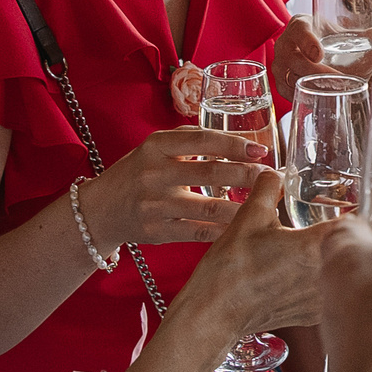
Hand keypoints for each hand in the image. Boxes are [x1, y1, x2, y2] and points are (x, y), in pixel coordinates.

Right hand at [90, 126, 270, 247]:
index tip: (261, 150)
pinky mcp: (156, 232)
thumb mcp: (154, 147)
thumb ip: (191, 138)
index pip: (202, 140)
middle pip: (211, 173)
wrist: (99, 210)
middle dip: (247, 175)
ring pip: (209, 207)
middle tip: (272, 178)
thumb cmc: (137, 173)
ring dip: (242, 207)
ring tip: (266, 206)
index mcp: (156, 146)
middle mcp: (154, 174)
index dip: (234, 144)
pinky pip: (199, 232)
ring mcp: (154, 205)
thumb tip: (238, 138)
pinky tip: (244, 228)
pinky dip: (224, 231)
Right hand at [182, 170, 336, 341]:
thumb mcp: (249, 217)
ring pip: (342, 272)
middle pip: (352, 249)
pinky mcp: (313, 316)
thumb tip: (275, 173)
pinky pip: (328, 293)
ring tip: (307, 252)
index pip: (356, 224)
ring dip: (332, 260)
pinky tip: (297, 277)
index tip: (344, 205)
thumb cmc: (231, 269)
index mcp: (315, 246)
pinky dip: (319, 282)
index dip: (352, 211)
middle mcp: (326, 275)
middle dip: (343, 235)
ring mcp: (322, 300)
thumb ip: (268, 187)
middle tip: (325, 224)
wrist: (215, 312)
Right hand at [272, 15, 371, 97]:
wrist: (312, 49)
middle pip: (292, 58)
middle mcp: (285, 44)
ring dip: (308, 87)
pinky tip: (318, 102)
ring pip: (286, 77)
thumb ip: (371, 36)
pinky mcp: (281, 82)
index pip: (298, 30)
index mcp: (300, 26)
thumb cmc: (330, 39)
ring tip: (332, 93)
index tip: (319, 53)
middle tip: (337, 80)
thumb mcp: (347, 35)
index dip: (306, 41)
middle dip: (314, 71)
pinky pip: (285, 92)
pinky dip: (301, 97)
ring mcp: (280, 64)